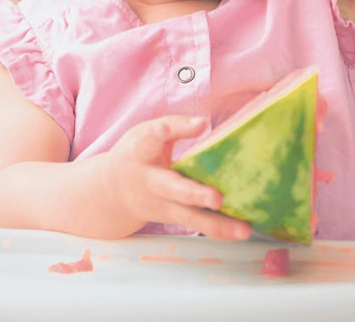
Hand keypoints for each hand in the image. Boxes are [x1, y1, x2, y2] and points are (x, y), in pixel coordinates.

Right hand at [101, 115, 251, 239]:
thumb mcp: (145, 133)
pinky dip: (219, 230)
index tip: (163, 129)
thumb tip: (203, 123)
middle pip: (173, 189)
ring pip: (189, 217)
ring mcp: (161, 205)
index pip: (147, 141)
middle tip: (217, 199)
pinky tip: (241, 231)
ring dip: (217, 224)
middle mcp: (150, 182)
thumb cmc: (136, 155)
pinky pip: (197, 225)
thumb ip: (173, 126)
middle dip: (195, 195)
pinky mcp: (172, 217)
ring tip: (244, 229)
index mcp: (140, 153)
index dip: (158, 134)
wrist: (110, 193)